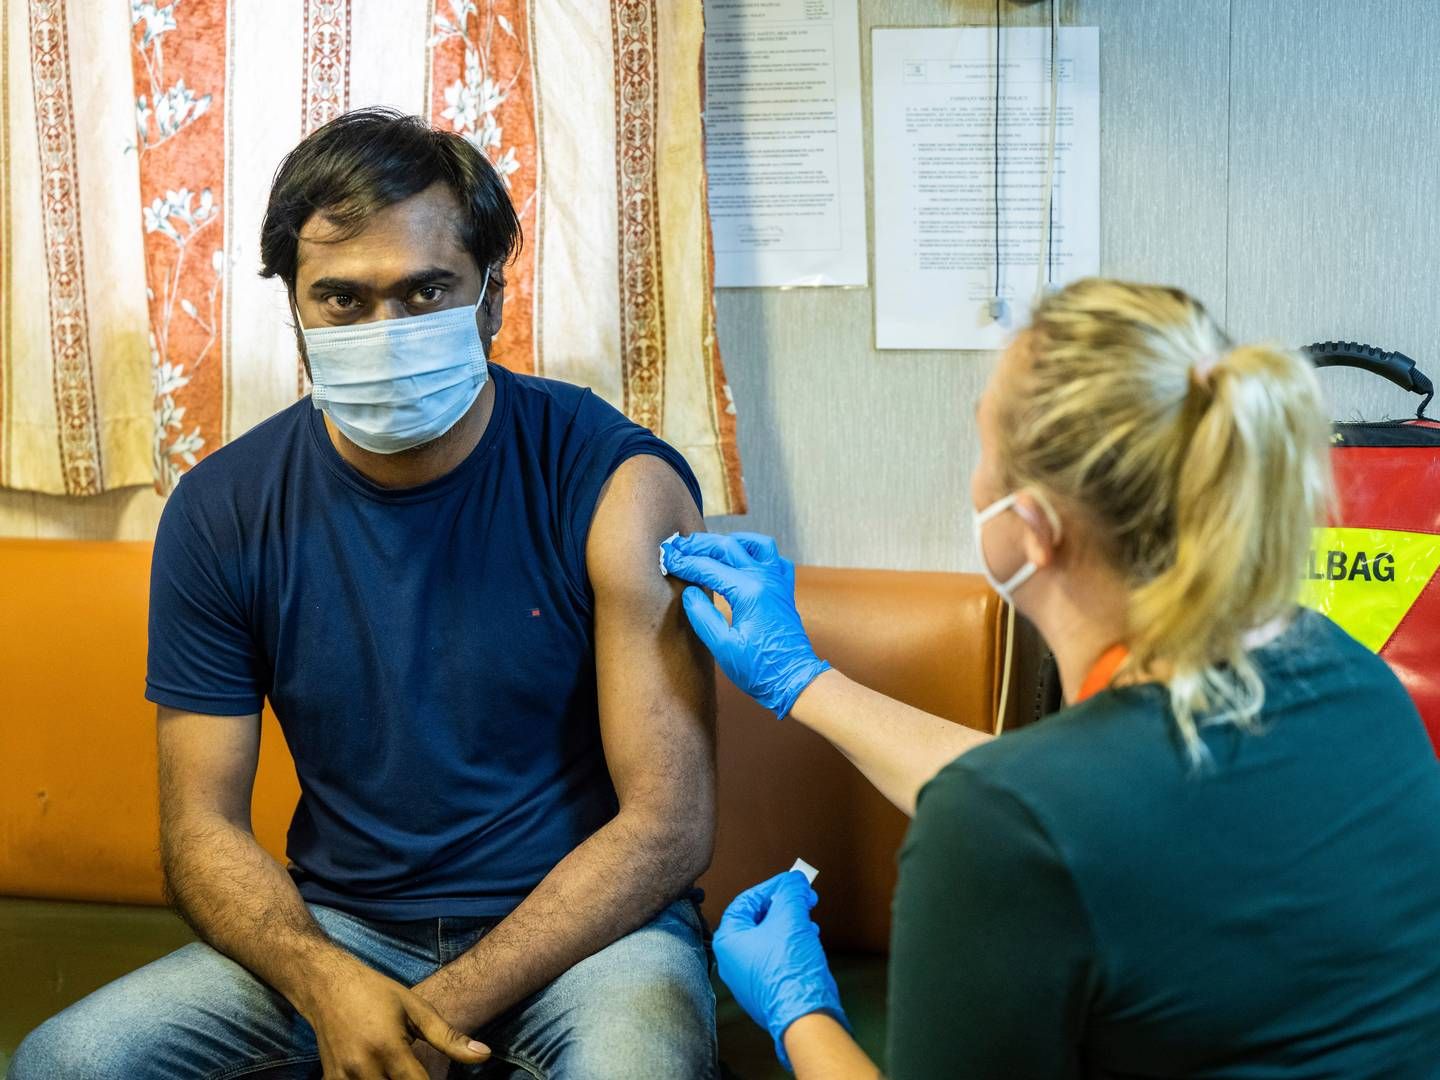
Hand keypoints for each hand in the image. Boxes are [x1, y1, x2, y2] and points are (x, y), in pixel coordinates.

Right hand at [296, 957, 489, 1078]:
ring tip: (401, 1067)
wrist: (327, 986)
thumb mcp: (416, 1009)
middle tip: (418, 1068)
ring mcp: (343, 1078)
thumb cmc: (376, 993)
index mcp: (388, 1048)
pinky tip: (381, 1071)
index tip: (443, 1078)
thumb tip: (484, 1055)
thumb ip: (449, 1037)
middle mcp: (363, 1068)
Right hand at [661, 532, 829, 717]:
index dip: (685, 563)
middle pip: (728, 547)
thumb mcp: (723, 647)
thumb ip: (702, 616)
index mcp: (749, 591)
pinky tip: (744, 558)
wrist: (793, 680)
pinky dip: (757, 552)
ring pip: (755, 544)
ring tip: (710, 546)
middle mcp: (765, 579)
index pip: (709, 568)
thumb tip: (689, 593)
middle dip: (700, 546)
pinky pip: (774, 558)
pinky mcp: (784, 590)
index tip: (668, 560)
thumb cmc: (760, 669)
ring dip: (730, 541)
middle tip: (679, 548)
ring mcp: (778, 582)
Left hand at [714, 871, 848, 1070]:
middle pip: (758, 919)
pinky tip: (809, 943)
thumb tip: (795, 879)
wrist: (805, 1016)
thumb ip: (791, 891)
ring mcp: (748, 979)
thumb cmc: (789, 968)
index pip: (746, 901)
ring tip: (810, 921)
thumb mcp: (791, 916)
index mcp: (728, 941)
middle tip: (804, 899)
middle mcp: (732, 961)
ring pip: (770, 939)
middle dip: (785, 906)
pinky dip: (792, 945)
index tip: (793, 883)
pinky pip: (776, 959)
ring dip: (791, 924)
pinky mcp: (766, 991)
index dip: (772, 888)